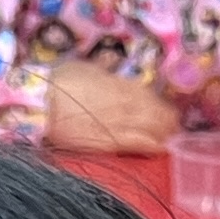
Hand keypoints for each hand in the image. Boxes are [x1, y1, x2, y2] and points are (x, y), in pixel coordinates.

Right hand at [45, 60, 177, 155]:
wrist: (45, 106)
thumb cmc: (60, 84)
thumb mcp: (87, 70)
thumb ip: (105, 75)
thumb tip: (113, 74)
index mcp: (121, 84)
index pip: (149, 94)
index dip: (160, 102)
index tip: (166, 107)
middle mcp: (127, 103)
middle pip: (157, 112)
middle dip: (169, 119)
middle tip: (174, 124)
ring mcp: (122, 124)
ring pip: (154, 128)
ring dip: (166, 132)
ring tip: (171, 137)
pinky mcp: (113, 143)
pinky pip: (141, 144)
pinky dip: (154, 146)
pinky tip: (162, 148)